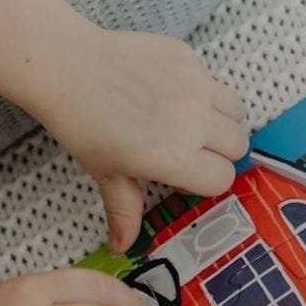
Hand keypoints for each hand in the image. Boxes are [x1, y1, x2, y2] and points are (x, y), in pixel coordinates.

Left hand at [30, 25, 246, 251]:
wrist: (67, 68)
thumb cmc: (82, 123)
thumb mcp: (105, 172)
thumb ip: (125, 210)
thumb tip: (121, 246)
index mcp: (176, 158)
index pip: (222, 178)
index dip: (205, 180)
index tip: (186, 175)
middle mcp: (194, 122)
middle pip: (238, 145)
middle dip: (220, 151)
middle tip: (192, 148)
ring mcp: (195, 85)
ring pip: (236, 110)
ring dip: (222, 120)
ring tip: (193, 120)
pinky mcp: (188, 58)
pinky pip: (211, 79)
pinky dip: (201, 89)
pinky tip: (169, 91)